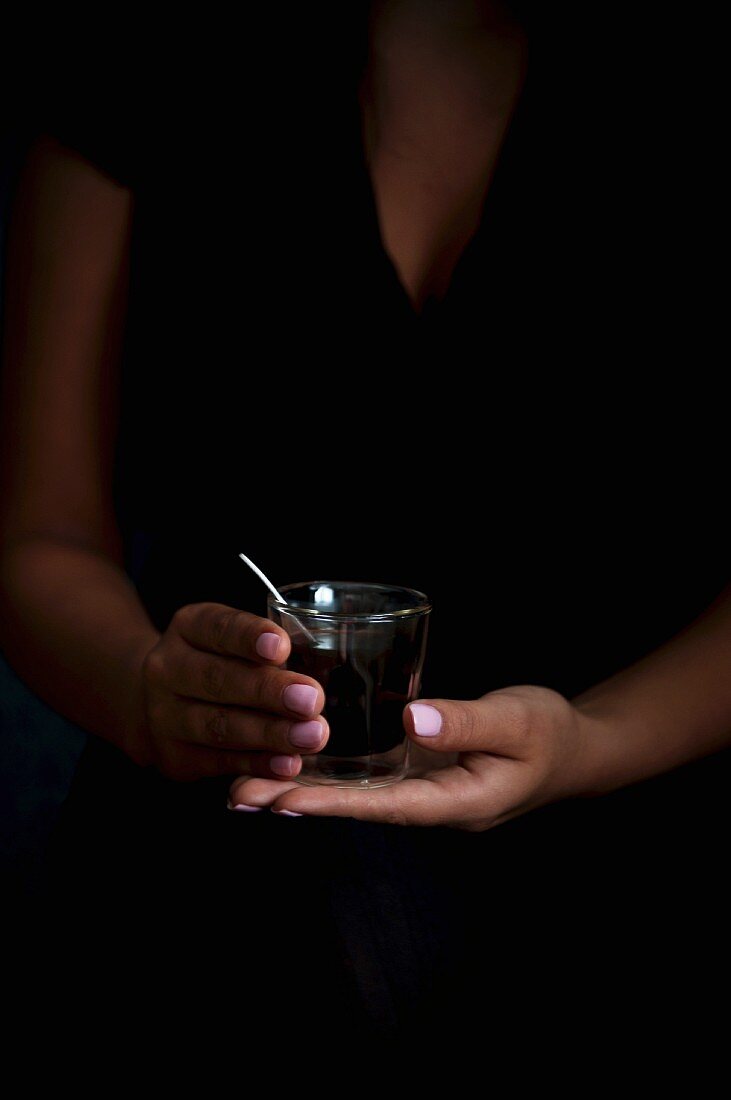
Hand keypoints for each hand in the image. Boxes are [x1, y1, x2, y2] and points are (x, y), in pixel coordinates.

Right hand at [131, 603, 327, 780]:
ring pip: (219, 725)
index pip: (218, 627)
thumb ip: (267, 650)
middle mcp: (167, 668)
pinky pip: (220, 761)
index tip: (282, 646)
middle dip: (269, 691)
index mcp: (188, 627)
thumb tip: (321, 670)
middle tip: (311, 700)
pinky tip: (288, 763)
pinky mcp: (174, 756)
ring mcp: (164, 715)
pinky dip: (258, 764)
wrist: (159, 703)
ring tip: (311, 736)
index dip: (249, 637)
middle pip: (218, 680)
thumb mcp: (232, 641)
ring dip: (270, 733)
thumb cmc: (219, 662)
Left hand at [227, 686, 589, 829]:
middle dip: (297, 802)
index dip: (332, 804)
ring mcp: (422, 789)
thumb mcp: (517, 720)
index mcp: (457, 801)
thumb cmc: (549, 732)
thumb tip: (410, 720)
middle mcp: (431, 803)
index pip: (384, 806)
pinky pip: (367, 776)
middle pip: (356, 807)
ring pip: (354, 794)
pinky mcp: (418, 771)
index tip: (283, 800)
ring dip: (302, 789)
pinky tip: (292, 761)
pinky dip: (328, 772)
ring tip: (244, 784)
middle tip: (237, 795)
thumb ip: (465, 721)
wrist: (574, 749)